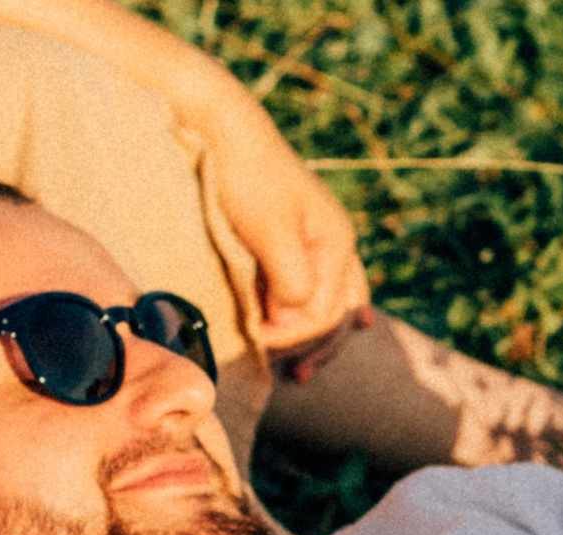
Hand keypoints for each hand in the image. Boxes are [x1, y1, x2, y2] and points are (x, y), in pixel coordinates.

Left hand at [187, 104, 367, 352]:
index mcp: (336, 243)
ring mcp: (319, 241)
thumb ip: (291, 278)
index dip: (292, 335)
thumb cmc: (246, 178)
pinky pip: (321, 285)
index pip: (326, 312)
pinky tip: (323, 326)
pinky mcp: (296, 238)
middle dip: (316, 346)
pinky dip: (316, 311)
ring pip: (334, 302)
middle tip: (294, 377)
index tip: (255, 340)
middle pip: (338, 314)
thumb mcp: (270, 230)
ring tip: (306, 370)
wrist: (224, 130)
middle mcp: (335, 245)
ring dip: (318, 336)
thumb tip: (296, 318)